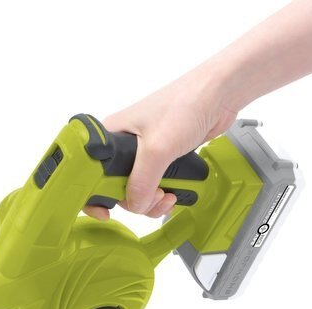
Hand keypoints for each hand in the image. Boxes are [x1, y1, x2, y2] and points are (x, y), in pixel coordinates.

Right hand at [84, 69, 237, 220]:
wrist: (220, 94)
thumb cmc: (185, 104)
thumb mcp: (157, 148)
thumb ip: (142, 182)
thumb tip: (135, 205)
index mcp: (110, 136)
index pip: (91, 174)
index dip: (95, 196)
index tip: (106, 212)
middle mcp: (123, 146)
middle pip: (117, 188)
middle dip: (135, 200)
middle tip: (152, 199)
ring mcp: (143, 154)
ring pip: (137, 191)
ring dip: (152, 201)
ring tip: (167, 196)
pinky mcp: (161, 158)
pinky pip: (154, 186)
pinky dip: (162, 195)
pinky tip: (173, 193)